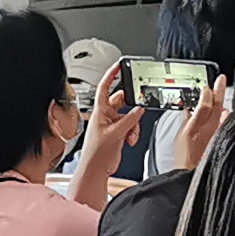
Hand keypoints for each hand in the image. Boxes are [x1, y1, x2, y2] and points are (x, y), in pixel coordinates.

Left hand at [66, 69, 141, 202]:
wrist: (96, 170)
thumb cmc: (96, 153)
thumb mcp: (116, 133)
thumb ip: (129, 120)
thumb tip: (138, 110)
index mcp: (99, 111)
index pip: (104, 87)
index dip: (111, 74)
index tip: (119, 65)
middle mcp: (105, 115)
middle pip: (121, 101)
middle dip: (130, 107)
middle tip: (136, 110)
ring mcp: (111, 124)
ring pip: (128, 115)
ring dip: (133, 124)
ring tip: (130, 134)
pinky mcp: (118, 133)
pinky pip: (130, 126)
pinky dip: (133, 132)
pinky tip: (129, 139)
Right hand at [176, 75, 230, 170]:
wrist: (192, 174)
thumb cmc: (185, 158)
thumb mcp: (179, 137)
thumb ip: (186, 121)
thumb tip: (189, 110)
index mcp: (196, 127)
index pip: (204, 105)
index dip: (206, 93)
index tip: (206, 86)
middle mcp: (209, 129)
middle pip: (216, 105)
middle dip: (219, 90)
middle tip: (221, 79)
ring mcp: (217, 134)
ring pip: (223, 113)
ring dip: (222, 102)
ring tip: (221, 91)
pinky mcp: (222, 139)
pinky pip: (225, 124)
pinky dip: (226, 116)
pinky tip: (227, 112)